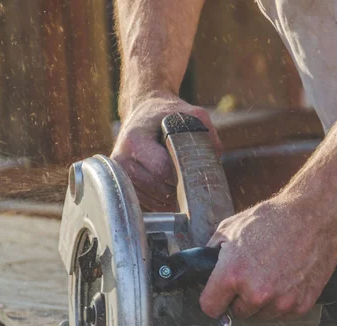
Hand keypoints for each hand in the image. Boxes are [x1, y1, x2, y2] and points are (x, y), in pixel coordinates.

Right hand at [111, 94, 221, 210]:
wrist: (143, 112)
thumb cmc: (167, 114)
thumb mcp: (189, 114)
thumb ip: (206, 133)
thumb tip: (215, 158)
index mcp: (134, 140)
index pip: (161, 170)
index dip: (180, 174)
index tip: (191, 168)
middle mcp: (122, 158)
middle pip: (157, 187)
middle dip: (178, 186)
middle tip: (189, 177)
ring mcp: (120, 174)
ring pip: (153, 199)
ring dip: (171, 196)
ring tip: (179, 181)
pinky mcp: (125, 185)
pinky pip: (148, 203)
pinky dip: (163, 201)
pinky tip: (171, 189)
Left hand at [200, 194, 336, 320]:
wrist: (315, 216)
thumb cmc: (274, 219)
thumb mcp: (230, 228)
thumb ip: (212, 255)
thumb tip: (204, 271)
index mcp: (233, 275)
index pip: (210, 308)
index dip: (213, 299)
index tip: (219, 294)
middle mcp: (256, 293)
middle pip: (237, 313)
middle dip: (240, 297)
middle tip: (252, 274)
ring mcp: (280, 302)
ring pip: (260, 315)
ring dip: (262, 301)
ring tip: (271, 273)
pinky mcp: (301, 305)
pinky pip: (282, 314)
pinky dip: (282, 301)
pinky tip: (286, 278)